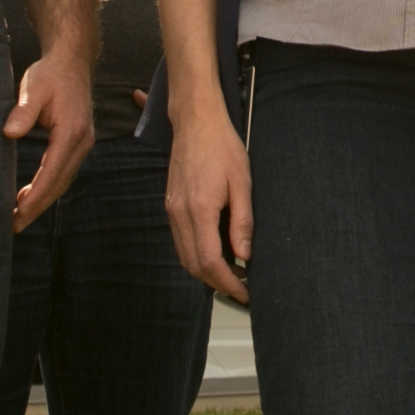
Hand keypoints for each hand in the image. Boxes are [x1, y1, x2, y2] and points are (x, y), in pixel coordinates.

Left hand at [7, 54, 98, 229]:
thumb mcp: (33, 87)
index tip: (17, 213)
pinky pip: (63, 172)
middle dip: (37, 207)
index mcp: (71, 132)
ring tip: (18, 216)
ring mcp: (83, 143)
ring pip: (63, 181)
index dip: (35, 197)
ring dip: (42, 200)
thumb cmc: (50, 73)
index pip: (52, 173)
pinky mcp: (78, 143)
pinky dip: (48, 187)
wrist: (72, 61)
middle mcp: (82, 142)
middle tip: (13, 225)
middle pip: (60, 184)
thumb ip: (23, 111)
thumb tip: (10, 134)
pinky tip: (30, 195)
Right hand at [168, 106, 253, 301]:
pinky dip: (196, 255)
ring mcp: (171, 210)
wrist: (195, 122)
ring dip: (205, 271)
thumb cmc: (222, 147)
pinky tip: (215, 252)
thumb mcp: (242, 182)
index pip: (210, 261)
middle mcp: (179, 214)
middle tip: (241, 288)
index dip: (227, 282)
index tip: (245, 292)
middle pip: (193, 265)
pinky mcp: (170, 205)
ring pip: (184, 256)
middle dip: (216, 282)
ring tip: (232, 273)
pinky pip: (180, 241)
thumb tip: (244, 256)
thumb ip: (242, 222)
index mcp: (199, 209)